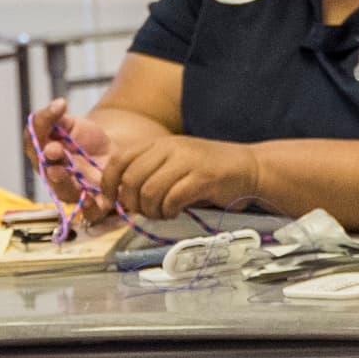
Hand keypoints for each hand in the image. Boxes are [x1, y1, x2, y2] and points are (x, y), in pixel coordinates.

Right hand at [26, 99, 99, 210]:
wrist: (115, 153)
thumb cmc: (87, 141)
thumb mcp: (72, 124)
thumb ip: (58, 118)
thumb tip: (58, 104)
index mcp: (44, 153)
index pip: (34, 141)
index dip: (40, 128)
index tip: (55, 111)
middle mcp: (54, 174)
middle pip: (45, 169)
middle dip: (48, 159)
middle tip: (53, 149)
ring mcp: (73, 190)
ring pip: (63, 190)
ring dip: (61, 181)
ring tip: (60, 171)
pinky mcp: (95, 203)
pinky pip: (89, 212)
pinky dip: (89, 208)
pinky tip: (90, 199)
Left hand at [91, 130, 260, 218]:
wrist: (249, 167)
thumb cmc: (208, 171)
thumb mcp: (175, 164)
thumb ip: (149, 175)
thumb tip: (120, 198)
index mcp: (159, 143)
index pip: (120, 160)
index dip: (109, 183)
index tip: (111, 202)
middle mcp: (170, 148)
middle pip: (132, 179)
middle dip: (133, 203)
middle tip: (145, 212)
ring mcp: (187, 161)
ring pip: (149, 191)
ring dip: (152, 210)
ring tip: (163, 213)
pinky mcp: (203, 177)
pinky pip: (172, 199)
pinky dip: (169, 211)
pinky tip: (176, 212)